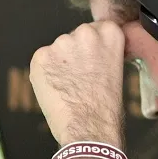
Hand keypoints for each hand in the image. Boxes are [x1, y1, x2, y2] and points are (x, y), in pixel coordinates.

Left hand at [30, 21, 125, 145]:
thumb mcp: (117, 71)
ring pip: (58, 50)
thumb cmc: (106, 109)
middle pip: (76, 37)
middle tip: (81, 78)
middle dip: (76, 54)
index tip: (94, 60)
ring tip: (69, 88)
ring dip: (60, 64)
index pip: (99, 29)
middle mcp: (85, 32)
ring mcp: (61, 43)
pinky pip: (42, 61)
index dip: (94, 47)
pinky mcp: (40, 56)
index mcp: (110, 34)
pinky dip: (45, 74)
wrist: (89, 129)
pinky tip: (56, 90)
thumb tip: (91, 51)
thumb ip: (104, 52)